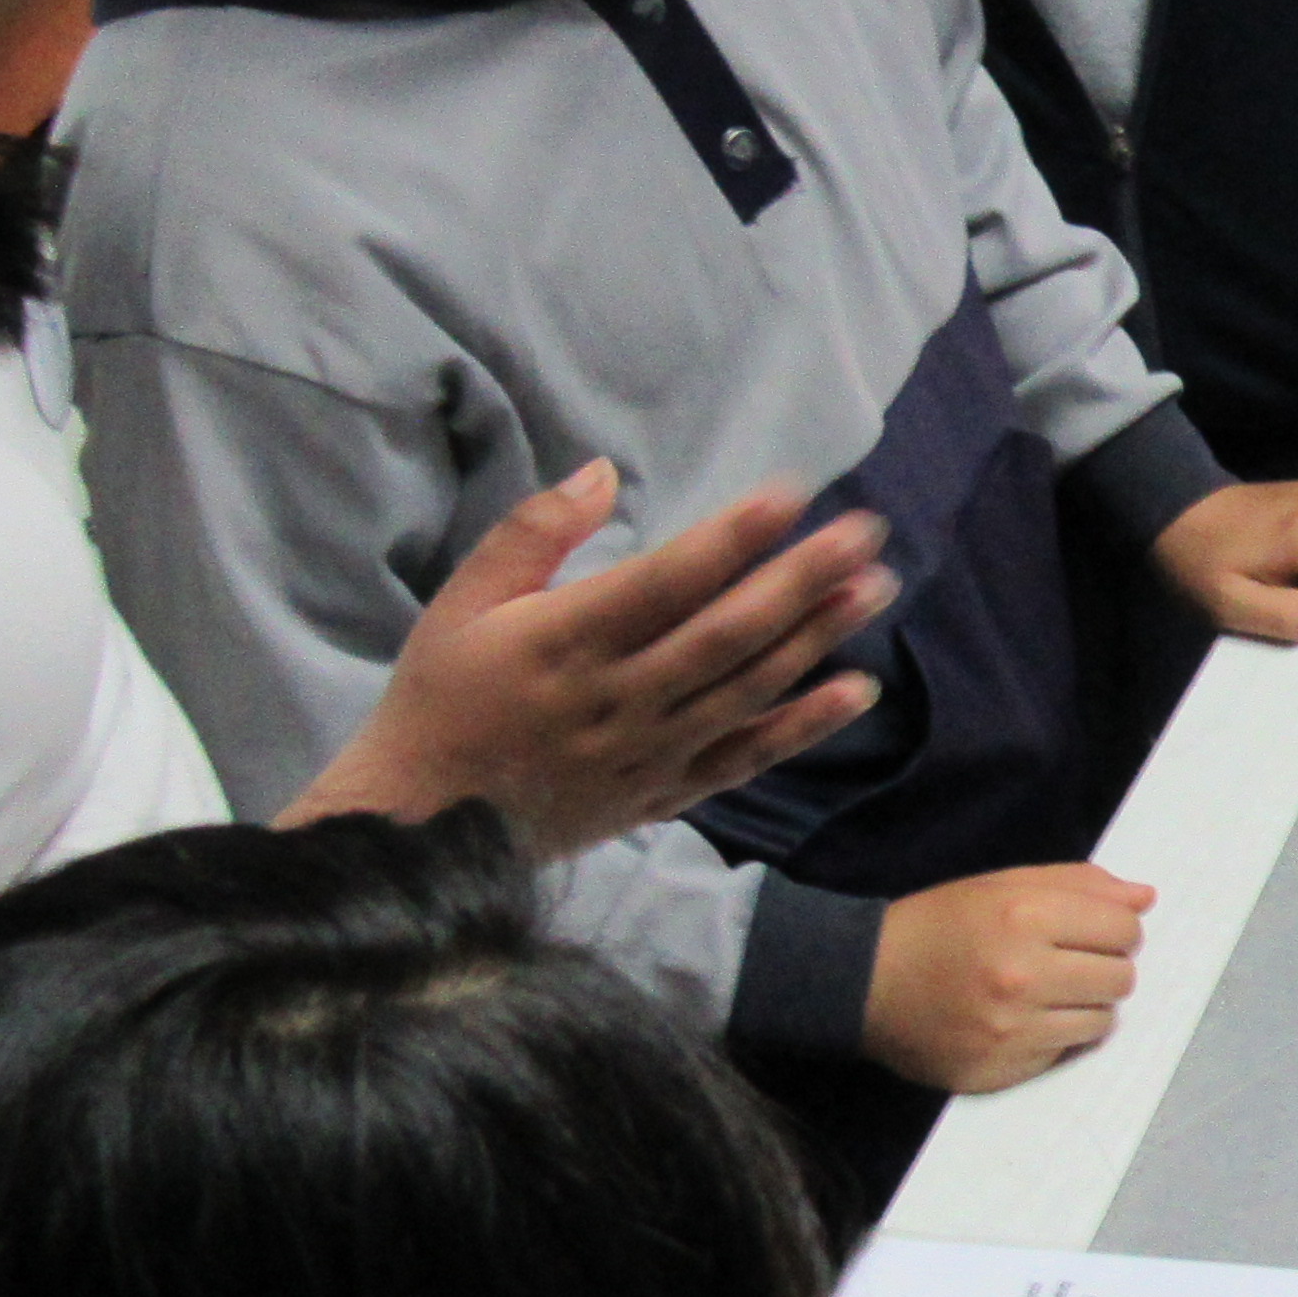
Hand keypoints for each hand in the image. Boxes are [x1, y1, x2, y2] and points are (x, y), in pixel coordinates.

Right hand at [288, 464, 890, 857]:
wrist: (421, 826)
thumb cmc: (442, 696)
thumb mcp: (463, 602)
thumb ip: (534, 532)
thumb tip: (604, 470)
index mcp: (566, 641)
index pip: (666, 582)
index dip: (732, 538)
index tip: (792, 494)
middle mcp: (618, 697)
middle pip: (726, 633)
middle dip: (801, 580)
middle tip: (865, 534)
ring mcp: (648, 751)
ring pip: (747, 689)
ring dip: (817, 638)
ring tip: (876, 589)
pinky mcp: (664, 792)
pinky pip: (745, 758)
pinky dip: (803, 726)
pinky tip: (858, 690)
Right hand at [864, 861, 1152, 1092]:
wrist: (865, 983)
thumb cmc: (939, 925)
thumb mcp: (1001, 885)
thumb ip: (1077, 884)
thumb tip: (1145, 897)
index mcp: (1024, 917)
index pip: (1123, 928)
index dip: (1116, 927)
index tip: (1094, 930)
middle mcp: (1022, 975)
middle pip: (1122, 977)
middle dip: (1105, 966)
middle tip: (1070, 962)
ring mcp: (1011, 1030)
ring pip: (1102, 1021)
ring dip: (1085, 1005)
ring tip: (1046, 992)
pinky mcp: (1000, 1070)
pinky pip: (1065, 1052)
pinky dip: (1055, 1036)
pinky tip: (1022, 1020)